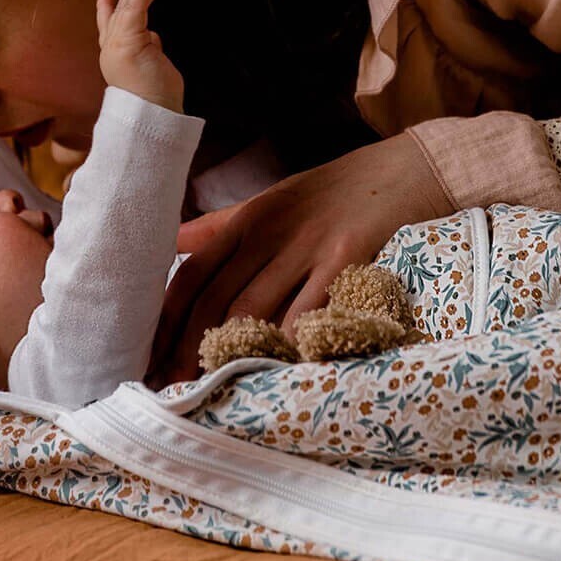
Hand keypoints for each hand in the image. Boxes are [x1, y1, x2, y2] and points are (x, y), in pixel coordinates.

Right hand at [96, 0, 183, 112]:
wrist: (153, 117)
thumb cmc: (156, 100)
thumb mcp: (151, 68)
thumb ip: (148, 50)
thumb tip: (153, 37)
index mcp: (116, 57)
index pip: (108, 26)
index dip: (106, 7)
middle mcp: (111, 49)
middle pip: (121, 11)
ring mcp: (117, 45)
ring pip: (129, 7)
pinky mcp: (128, 41)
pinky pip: (136, 8)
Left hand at [148, 132, 455, 384]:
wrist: (412, 169)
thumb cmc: (337, 192)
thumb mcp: (274, 200)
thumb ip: (223, 227)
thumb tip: (171, 244)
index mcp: (248, 220)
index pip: (191, 274)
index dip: (164, 320)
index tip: (149, 357)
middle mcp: (272, 233)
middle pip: (216, 300)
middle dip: (188, 349)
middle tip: (173, 389)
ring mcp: (310, 247)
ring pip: (256, 310)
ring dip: (230, 354)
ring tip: (211, 390)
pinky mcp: (349, 260)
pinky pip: (309, 313)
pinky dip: (288, 345)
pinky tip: (272, 374)